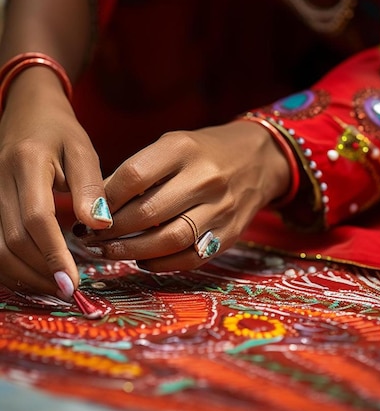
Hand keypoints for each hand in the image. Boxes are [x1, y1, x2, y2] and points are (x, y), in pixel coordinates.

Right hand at [0, 68, 110, 298]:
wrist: (26, 112)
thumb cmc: (59, 131)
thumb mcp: (82, 150)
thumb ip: (91, 187)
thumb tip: (101, 226)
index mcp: (26, 164)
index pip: (35, 219)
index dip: (53, 254)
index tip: (73, 282)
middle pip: (11, 241)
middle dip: (40, 272)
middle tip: (69, 292)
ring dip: (25, 275)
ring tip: (56, 288)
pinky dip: (13, 267)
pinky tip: (37, 275)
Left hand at [79, 121, 289, 270]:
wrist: (258, 160)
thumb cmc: (204, 152)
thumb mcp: (172, 146)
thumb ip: (138, 171)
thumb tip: (97, 205)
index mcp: (184, 148)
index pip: (133, 176)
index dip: (105, 199)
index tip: (91, 211)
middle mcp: (205, 178)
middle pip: (148, 213)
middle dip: (111, 230)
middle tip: (91, 237)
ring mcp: (221, 208)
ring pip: (168, 240)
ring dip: (131, 251)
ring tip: (109, 251)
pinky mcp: (230, 234)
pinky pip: (190, 258)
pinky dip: (161, 264)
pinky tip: (142, 259)